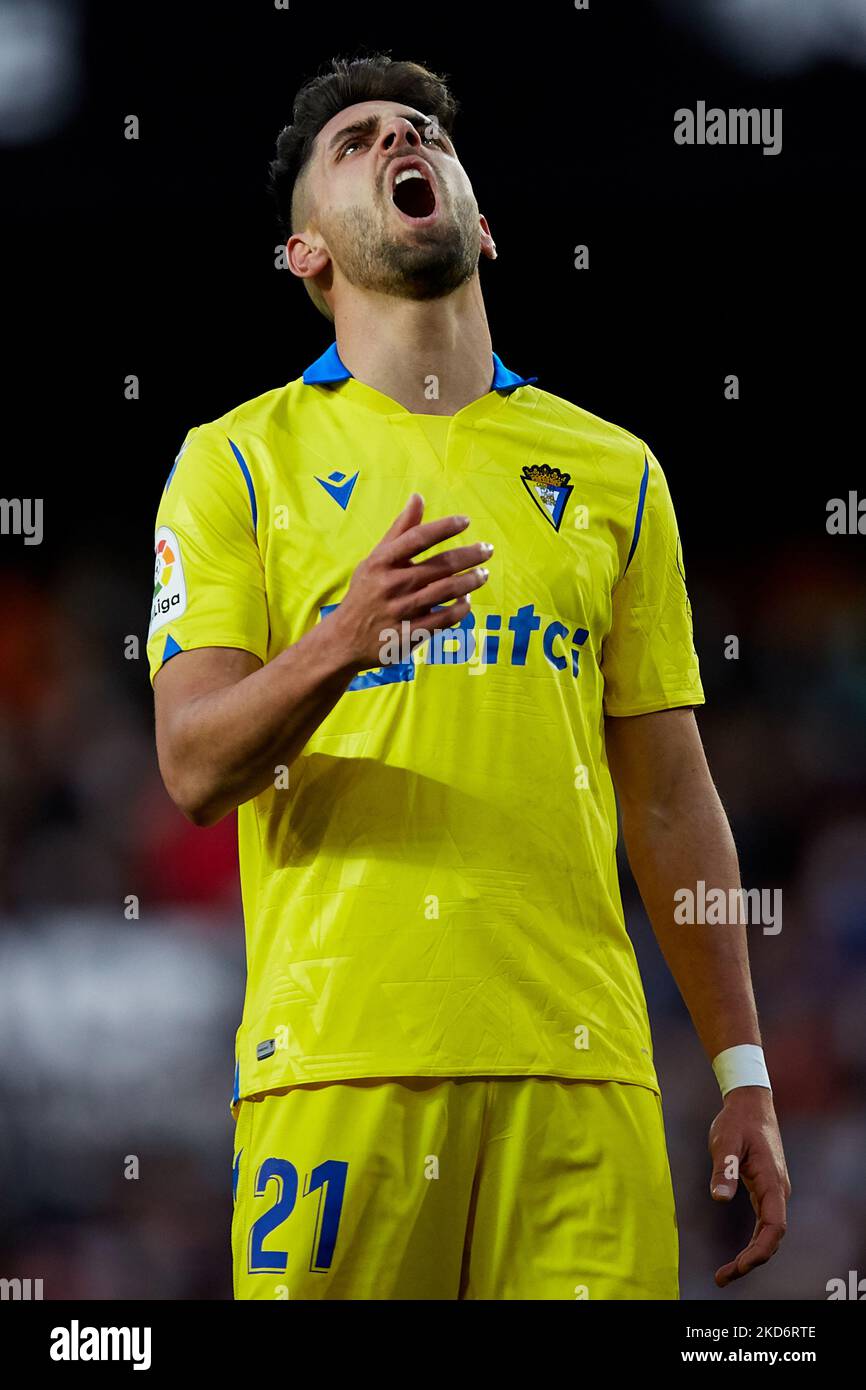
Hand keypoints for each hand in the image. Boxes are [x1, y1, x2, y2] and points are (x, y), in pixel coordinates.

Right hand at [332, 493, 491, 670]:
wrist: (344, 640)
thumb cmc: (365, 593)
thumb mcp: (375, 560)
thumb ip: (400, 530)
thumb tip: (418, 497)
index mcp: (381, 562)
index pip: (418, 538)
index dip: (444, 527)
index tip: (466, 521)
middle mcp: (391, 585)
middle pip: (440, 566)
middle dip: (470, 555)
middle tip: (487, 550)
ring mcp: (401, 611)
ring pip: (447, 591)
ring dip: (471, 581)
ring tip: (483, 574)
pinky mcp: (410, 634)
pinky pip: (444, 619)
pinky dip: (461, 608)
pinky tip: (467, 600)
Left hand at [708, 1086, 789, 1287]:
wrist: (750, 1104)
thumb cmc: (736, 1121)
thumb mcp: (725, 1140)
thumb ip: (724, 1168)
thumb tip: (719, 1199)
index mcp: (772, 1181)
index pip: (774, 1226)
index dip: (759, 1249)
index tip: (740, 1265)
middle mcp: (778, 1191)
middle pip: (772, 1237)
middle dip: (751, 1261)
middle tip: (722, 1278)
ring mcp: (774, 1192)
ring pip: (768, 1233)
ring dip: (751, 1256)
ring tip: (725, 1274)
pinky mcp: (766, 1190)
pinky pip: (764, 1224)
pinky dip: (752, 1243)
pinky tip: (738, 1256)